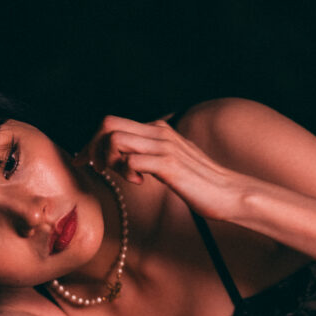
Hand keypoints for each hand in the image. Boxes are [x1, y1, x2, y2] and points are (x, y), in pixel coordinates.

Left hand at [73, 115, 244, 221]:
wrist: (229, 193)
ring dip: (108, 159)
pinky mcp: (169, 165)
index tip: (85, 161)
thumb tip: (125, 160)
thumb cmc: (200, 182)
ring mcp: (165, 147)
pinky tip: (140, 183)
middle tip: (96, 169)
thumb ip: (150, 155)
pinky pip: (132, 161)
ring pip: (115, 138)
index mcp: (158, 129)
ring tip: (121, 175)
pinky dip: (126, 173)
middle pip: (108, 123)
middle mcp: (159, 132)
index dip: (92, 141)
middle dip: (92, 147)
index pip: (112, 122)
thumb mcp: (170, 162)